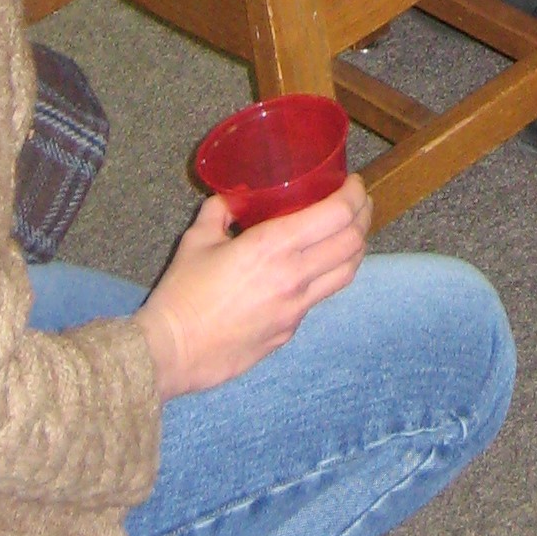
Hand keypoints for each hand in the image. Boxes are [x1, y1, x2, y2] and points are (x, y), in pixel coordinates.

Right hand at [135, 174, 370, 397]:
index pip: (337, 215)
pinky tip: (313, 270)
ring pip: (346, 274)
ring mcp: (296, 309)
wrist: (172, 352)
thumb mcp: (197, 239)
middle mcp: (294, 276)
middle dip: (364, 217)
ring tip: (349, 233)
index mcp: (273, 246)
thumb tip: (230, 198)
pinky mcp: (289, 332)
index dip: (353, 195)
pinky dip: (326, 277)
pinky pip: (318, 299)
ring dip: (355, 249)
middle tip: (358, 203)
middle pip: (353, 243)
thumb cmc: (182, 293)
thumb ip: (219, 212)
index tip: (353, 183)